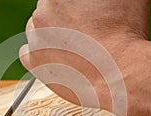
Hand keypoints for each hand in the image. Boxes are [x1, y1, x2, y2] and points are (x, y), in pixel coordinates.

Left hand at [20, 0, 149, 110]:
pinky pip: (27, 51)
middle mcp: (43, 12)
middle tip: (83, 29)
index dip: (76, 6)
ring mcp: (35, 38)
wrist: (119, 73)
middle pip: (48, 8)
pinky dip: (40, 52)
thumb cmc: (124, 34)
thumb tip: (96, 2)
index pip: (61, 0)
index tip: (84, 14)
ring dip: (51, 33)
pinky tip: (57, 56)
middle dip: (64, 16)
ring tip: (74, 45)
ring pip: (37, 28)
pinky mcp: (34, 62)